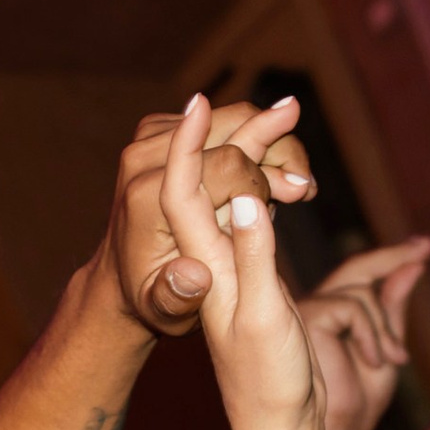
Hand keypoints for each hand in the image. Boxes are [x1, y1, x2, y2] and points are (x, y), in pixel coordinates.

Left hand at [111, 93, 314, 336]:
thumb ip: (177, 296)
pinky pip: (219, 120)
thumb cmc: (153, 299)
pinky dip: (252, 139)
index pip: (224, 163)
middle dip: (278, 153)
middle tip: (307, 189)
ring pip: (231, 117)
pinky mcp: (158, 132)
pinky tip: (271, 175)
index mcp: (147, 197)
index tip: (301, 193)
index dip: (267, 178)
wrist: (122, 279)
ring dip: (272, 143)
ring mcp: (148, 140)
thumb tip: (193, 275)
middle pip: (231, 127)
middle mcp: (142, 159)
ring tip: (298, 184)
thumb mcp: (164, 311)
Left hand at [161, 100, 321, 429]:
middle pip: (209, 167)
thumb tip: (247, 203)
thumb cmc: (265, 379)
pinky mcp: (230, 253)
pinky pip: (237, 192)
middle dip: (254, 135)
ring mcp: (211, 246)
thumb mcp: (259, 322)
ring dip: (266, 153)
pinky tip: (291, 178)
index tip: (200, 102)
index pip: (182, 184)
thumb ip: (252, 261)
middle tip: (295, 111)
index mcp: (193, 256)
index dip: (192, 141)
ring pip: (226, 174)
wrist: (259, 416)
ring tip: (304, 159)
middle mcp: (197, 247)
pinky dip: (265, 173)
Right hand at [297, 240, 429, 429]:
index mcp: (326, 320)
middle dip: (393, 257)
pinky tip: (374, 363)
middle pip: (355, 270)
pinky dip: (373, 335)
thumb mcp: (386, 350)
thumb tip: (412, 266)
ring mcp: (302, 314)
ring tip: (394, 362)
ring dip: (386, 330)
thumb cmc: (356, 408)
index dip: (390, 260)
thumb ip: (393, 310)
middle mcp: (309, 312)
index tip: (424, 246)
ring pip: (360, 293)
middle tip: (427, 246)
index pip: (356, 277)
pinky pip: (353, 308)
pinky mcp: (305, 320)